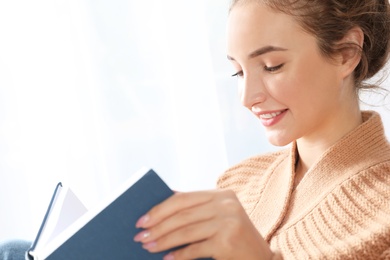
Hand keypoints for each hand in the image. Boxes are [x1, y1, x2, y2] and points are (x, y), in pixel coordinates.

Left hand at [133, 190, 273, 259]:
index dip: (160, 209)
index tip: (142, 219)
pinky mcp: (228, 242)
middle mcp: (227, 205)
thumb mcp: (217, 217)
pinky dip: (179, 255)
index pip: (183, 198)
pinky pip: (195, 248)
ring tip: (148, 247)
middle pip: (182, 214)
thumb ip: (195, 209)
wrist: (262, 259)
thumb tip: (160, 204)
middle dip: (158, 226)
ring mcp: (229, 222)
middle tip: (140, 235)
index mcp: (222, 194)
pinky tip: (167, 259)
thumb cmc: (234, 237)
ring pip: (186, 231)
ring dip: (163, 241)